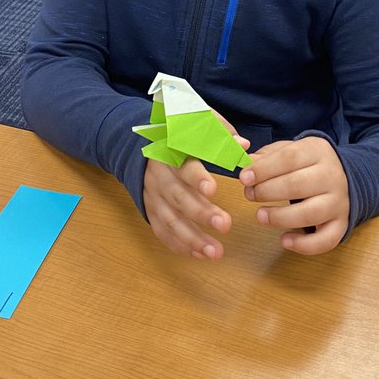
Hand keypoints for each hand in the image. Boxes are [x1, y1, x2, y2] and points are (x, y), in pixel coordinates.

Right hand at [142, 113, 248, 259]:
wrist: (136, 146)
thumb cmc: (176, 135)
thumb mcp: (193, 123)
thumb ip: (218, 131)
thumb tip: (242, 144)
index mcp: (170, 151)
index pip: (183, 164)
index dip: (196, 177)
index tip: (212, 189)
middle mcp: (159, 175)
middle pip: (178, 196)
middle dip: (201, 212)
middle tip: (225, 224)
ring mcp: (152, 196)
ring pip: (170, 220)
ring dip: (192, 238)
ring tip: (216, 252)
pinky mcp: (150, 211)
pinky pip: (162, 232)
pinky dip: (180, 245)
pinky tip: (201, 255)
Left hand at [239, 137, 349, 254]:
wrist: (347, 178)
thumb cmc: (309, 165)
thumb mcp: (292, 150)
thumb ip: (269, 156)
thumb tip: (248, 163)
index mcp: (318, 152)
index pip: (289, 158)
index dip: (264, 169)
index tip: (244, 178)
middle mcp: (332, 176)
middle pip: (298, 184)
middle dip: (267, 191)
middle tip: (249, 195)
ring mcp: (339, 202)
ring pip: (310, 213)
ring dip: (280, 217)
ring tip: (260, 216)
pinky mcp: (342, 225)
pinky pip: (326, 239)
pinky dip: (304, 245)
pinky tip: (284, 240)